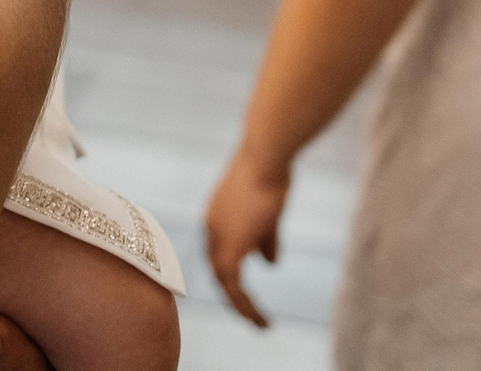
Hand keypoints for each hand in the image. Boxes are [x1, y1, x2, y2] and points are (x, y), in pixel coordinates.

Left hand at [204, 147, 290, 328]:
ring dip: (240, 306)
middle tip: (248, 315)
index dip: (228, 275)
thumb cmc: (270, 174)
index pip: (217, 253)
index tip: (241, 294)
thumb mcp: (268, 213)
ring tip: (258, 323)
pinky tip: (259, 318)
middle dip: (232, 295)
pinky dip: (244, 304)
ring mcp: (217, 236)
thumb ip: (265, 240)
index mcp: (215, 217)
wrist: (265, 155)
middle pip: (216, 270)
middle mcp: (210, 228)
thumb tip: (269, 264)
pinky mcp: (230, 244)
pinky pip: (233, 285)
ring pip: (223, 282)